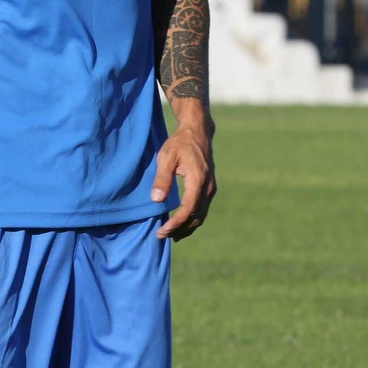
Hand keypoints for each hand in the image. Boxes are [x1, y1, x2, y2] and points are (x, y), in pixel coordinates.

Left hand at [151, 123, 215, 240]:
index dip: (175, 224)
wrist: (197, 132)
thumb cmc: (179, 143)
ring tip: (171, 235)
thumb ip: (162, 178)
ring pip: (201, 216)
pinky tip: (182, 224)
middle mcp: (207, 187)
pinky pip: (203, 209)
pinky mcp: (209, 188)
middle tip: (162, 236)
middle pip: (195, 217)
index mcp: (198, 180)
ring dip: (187, 228)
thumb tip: (156, 200)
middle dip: (179, 229)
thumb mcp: (166, 157)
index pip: (187, 210)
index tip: (162, 231)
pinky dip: (193, 220)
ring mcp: (211, 188)